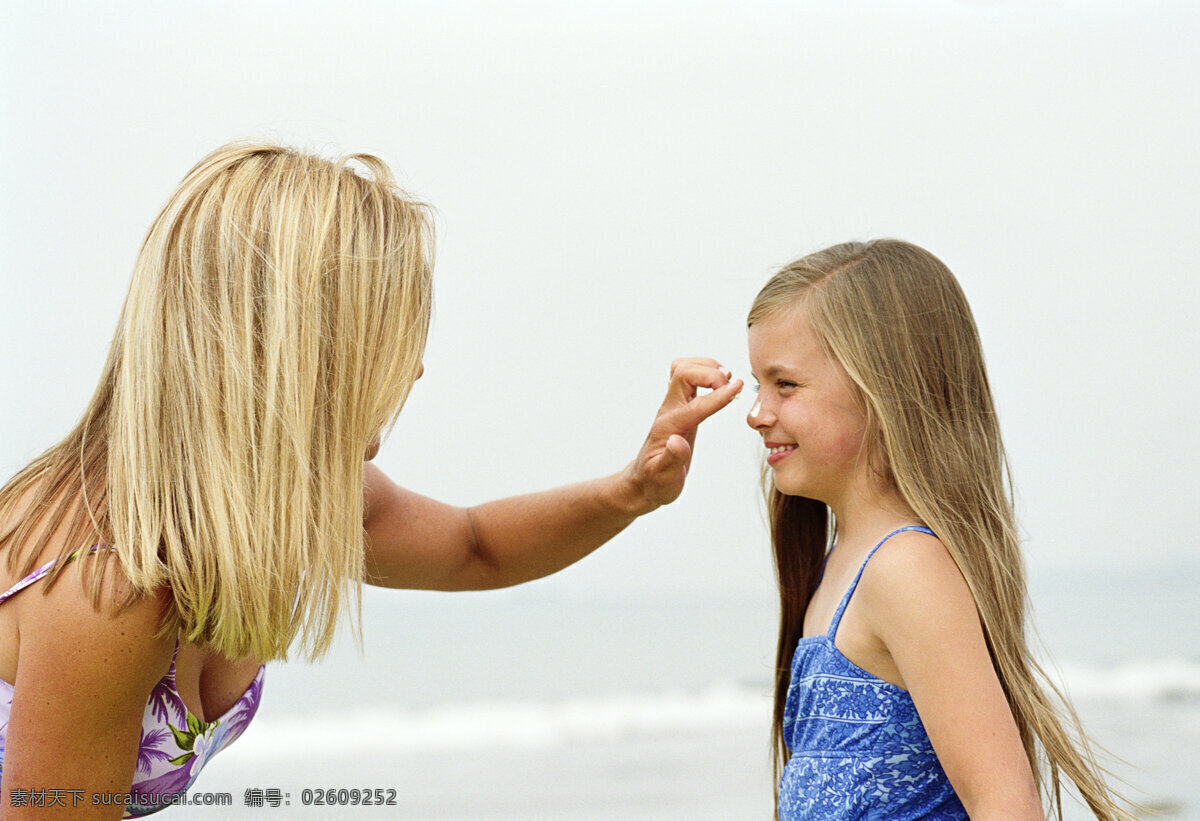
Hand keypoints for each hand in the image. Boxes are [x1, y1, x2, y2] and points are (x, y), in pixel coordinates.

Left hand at [619, 357, 742, 513]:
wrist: (645, 481)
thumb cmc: (655, 482)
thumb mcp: (663, 478)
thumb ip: (671, 460)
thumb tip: (678, 442)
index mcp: (669, 427)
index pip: (695, 405)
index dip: (718, 395)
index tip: (737, 387)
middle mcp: (670, 411)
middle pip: (683, 372)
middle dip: (710, 373)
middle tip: (731, 387)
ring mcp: (675, 407)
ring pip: (684, 369)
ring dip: (707, 367)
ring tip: (728, 381)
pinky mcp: (681, 407)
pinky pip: (689, 378)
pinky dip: (706, 373)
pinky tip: (721, 385)